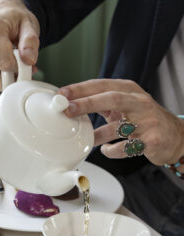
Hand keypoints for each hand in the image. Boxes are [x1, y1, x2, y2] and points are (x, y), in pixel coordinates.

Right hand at [0, 0, 39, 89]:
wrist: (0, 11)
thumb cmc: (14, 19)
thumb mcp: (30, 25)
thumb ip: (31, 42)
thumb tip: (29, 61)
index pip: (4, 64)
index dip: (18, 71)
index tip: (26, 67)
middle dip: (5, 80)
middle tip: (17, 73)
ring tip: (8, 61)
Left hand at [58, 79, 183, 165]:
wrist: (176, 136)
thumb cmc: (143, 119)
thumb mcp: (125, 104)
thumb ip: (102, 102)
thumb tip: (69, 103)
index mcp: (129, 90)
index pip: (102, 85)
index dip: (81, 89)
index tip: (62, 94)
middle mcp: (139, 102)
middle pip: (111, 99)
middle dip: (87, 103)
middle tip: (68, 109)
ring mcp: (147, 121)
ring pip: (116, 127)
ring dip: (96, 135)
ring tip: (84, 139)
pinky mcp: (151, 141)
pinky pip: (125, 148)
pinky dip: (111, 150)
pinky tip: (106, 150)